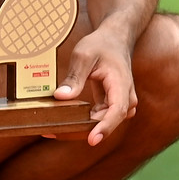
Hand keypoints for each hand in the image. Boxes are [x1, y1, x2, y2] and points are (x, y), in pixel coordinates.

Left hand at [55, 22, 138, 144]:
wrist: (116, 39)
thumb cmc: (102, 45)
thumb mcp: (84, 55)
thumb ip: (74, 77)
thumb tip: (61, 96)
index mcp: (121, 84)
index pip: (117, 111)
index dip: (105, 127)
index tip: (92, 140)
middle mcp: (125, 97)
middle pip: (108, 121)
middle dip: (82, 130)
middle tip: (52, 132)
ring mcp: (121, 103)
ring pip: (103, 123)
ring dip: (81, 128)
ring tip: (54, 129)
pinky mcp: (113, 105)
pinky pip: (99, 118)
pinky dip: (83, 121)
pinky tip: (64, 122)